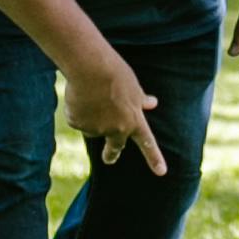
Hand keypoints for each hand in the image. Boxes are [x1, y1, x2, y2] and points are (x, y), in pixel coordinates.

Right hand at [65, 41, 165, 174]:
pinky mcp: (78, 123)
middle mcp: (116, 129)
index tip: (162, 172)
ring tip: (91, 94)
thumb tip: (153, 103)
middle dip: (111, 154)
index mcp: (134, 120)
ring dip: (91, 116)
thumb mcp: (133, 86)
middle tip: (109, 159)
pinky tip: (79, 95)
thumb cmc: (115, 72)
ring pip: (92, 127)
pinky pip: (77, 119)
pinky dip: (77, 110)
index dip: (155, 158)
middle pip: (114, 147)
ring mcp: (96, 129)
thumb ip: (140, 100)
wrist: (90, 67)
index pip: (147, 142)